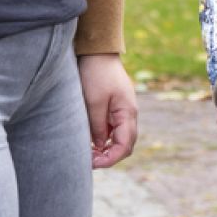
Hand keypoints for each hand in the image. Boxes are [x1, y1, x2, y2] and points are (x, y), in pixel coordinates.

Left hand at [78, 53, 138, 168]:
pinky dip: (104, 138)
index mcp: (128, 113)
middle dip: (109, 157)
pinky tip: (90, 139)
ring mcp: (123, 111)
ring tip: (87, 152)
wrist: (98, 52)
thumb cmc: (96, 74)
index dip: (110, 159)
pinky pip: (113, 129)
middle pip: (125, 145)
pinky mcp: (115, 107)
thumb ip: (97, 126)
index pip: (124, 146)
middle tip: (88, 160)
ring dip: (106, 148)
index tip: (93, 164)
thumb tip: (99, 146)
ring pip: (119, 138)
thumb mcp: (94, 102)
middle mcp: (129, 114)